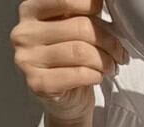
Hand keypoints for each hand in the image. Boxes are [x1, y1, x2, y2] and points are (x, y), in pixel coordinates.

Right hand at [11, 0, 128, 123]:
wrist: (65, 100)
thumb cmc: (70, 62)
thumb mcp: (73, 30)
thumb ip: (81, 14)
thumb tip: (106, 1)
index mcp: (30, 11)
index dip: (90, 4)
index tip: (103, 12)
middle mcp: (24, 33)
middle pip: (79, 27)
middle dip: (107, 40)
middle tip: (119, 51)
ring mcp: (28, 59)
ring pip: (81, 52)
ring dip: (105, 60)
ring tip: (112, 66)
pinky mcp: (38, 83)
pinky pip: (78, 74)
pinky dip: (95, 75)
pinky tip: (97, 76)